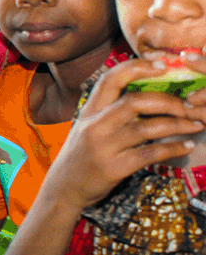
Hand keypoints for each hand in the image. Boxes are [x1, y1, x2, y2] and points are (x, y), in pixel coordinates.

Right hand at [42, 56, 205, 212]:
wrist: (63, 189)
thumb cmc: (80, 156)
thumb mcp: (87, 127)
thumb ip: (109, 111)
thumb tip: (148, 95)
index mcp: (89, 111)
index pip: (111, 79)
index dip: (138, 67)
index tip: (163, 65)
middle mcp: (94, 125)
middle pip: (135, 101)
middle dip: (168, 100)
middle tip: (188, 104)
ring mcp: (103, 147)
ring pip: (147, 128)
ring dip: (178, 125)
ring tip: (196, 125)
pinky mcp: (113, 168)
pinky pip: (149, 154)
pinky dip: (172, 149)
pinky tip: (185, 146)